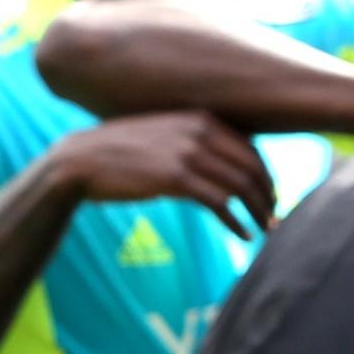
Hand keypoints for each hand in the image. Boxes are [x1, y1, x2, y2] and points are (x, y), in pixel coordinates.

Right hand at [52, 111, 275, 239]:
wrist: (79, 161)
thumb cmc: (123, 152)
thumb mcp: (166, 134)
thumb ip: (199, 141)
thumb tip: (232, 164)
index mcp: (201, 118)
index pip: (251, 149)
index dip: (267, 176)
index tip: (271, 196)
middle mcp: (199, 130)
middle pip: (253, 167)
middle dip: (269, 195)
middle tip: (274, 217)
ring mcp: (187, 153)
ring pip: (241, 186)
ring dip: (260, 212)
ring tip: (266, 230)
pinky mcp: (175, 178)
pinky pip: (220, 203)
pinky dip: (237, 222)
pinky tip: (243, 235)